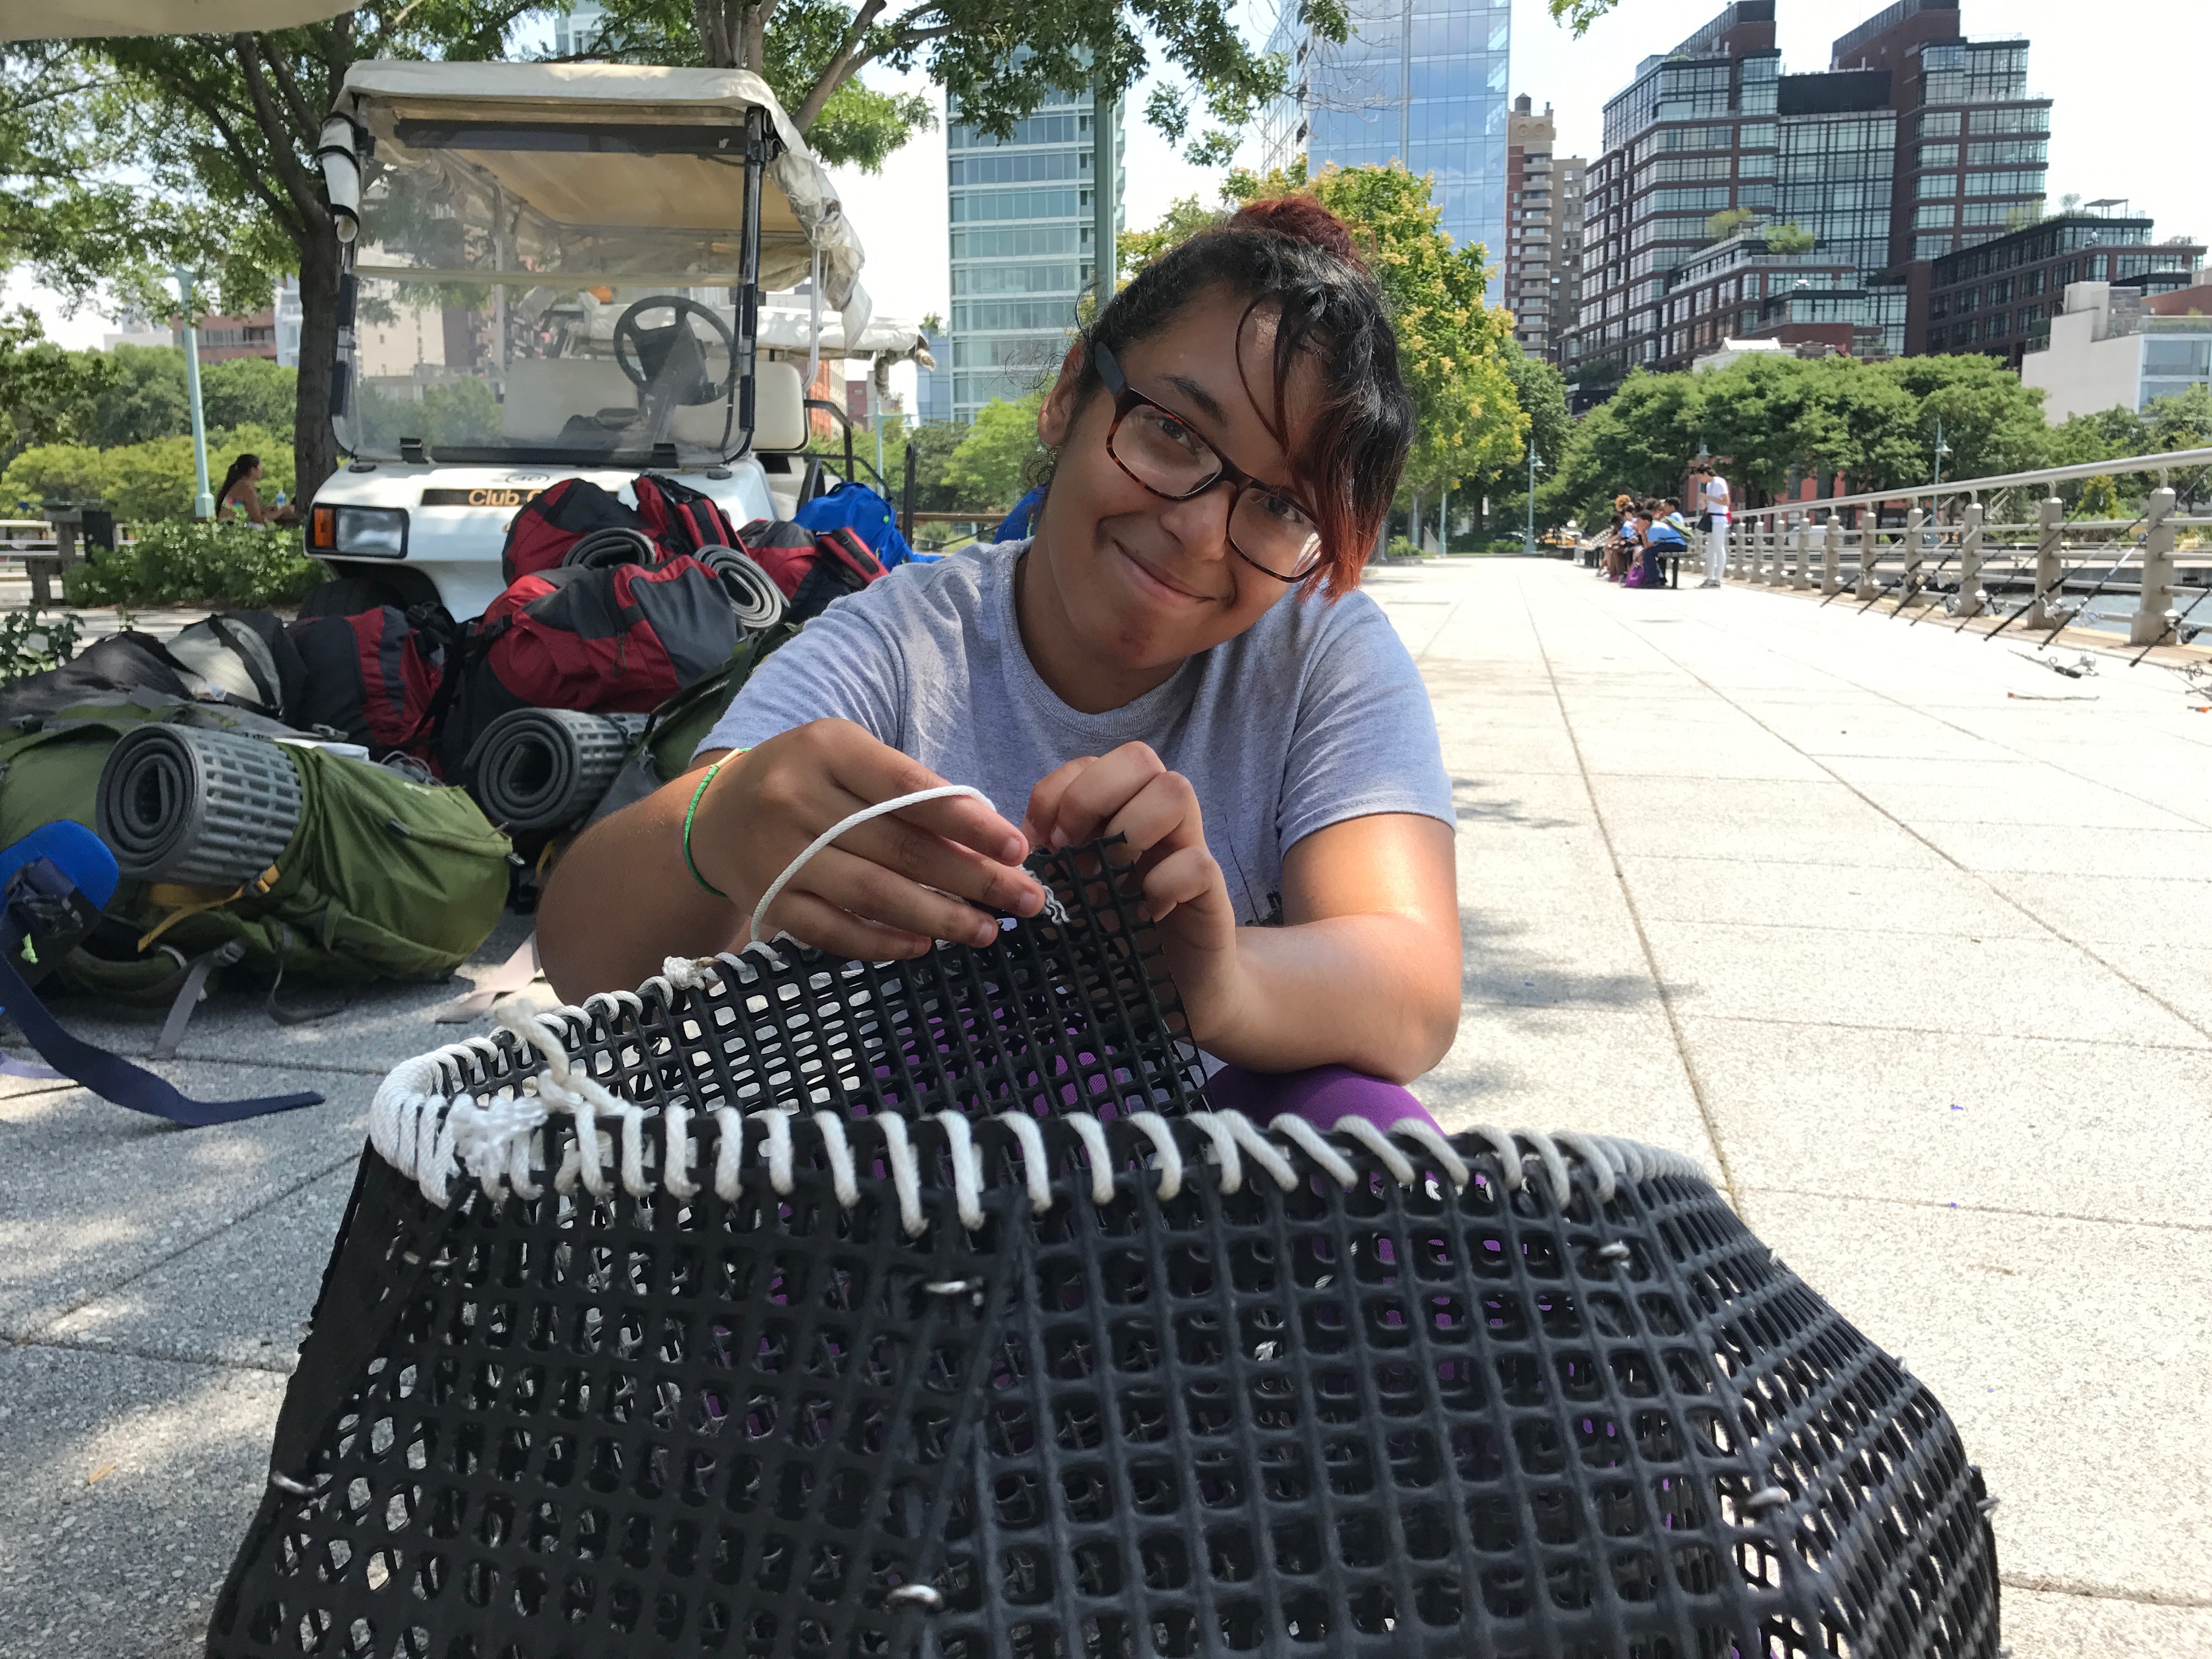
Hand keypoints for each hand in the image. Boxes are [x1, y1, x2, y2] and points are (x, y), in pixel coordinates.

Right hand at [690, 719, 1045, 959]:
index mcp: (829, 749)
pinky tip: (924, 947)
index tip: (1016, 848)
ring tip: (987, 929)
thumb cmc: (804, 780)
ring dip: (938, 917)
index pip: (910, 789)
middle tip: (1025, 898)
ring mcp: (780, 855)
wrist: (713, 816)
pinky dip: (882, 943)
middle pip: (901, 847)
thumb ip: (908, 788)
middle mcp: (798, 799)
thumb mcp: (847, 757)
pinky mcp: (769, 900)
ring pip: (873, 894)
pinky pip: (834, 931)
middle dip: (972, 877)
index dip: (967, 822)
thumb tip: (987, 834)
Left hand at [1023, 742, 1250, 1049]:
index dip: (1057, 793)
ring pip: (1176, 789)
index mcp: (1118, 810)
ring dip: (1131, 828)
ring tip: (1110, 876)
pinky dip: (1162, 885)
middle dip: (1093, 795)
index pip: (1089, 764)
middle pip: (1139, 756)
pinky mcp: (1212, 886)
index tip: (1040, 843)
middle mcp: (1156, 816)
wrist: (1177, 988)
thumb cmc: (1119, 932)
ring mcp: (1188, 845)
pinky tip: (1143, 913)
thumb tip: (1018, 847)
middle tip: (1073, 849)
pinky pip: (1196, 861)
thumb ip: (1050, 864)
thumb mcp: (1072, 893)